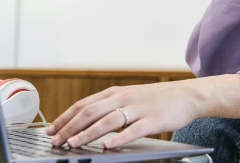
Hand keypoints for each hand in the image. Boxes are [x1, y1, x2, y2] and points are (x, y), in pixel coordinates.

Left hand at [46, 74, 239, 148]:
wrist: (188, 95)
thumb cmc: (157, 99)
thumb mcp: (130, 97)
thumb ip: (109, 107)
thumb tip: (83, 121)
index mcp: (116, 92)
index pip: (84, 105)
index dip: (65, 118)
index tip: (50, 130)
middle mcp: (124, 98)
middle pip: (91, 112)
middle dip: (70, 128)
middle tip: (55, 141)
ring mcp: (138, 108)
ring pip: (108, 120)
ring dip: (88, 133)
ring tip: (73, 144)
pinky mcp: (153, 120)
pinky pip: (133, 130)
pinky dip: (119, 138)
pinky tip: (107, 146)